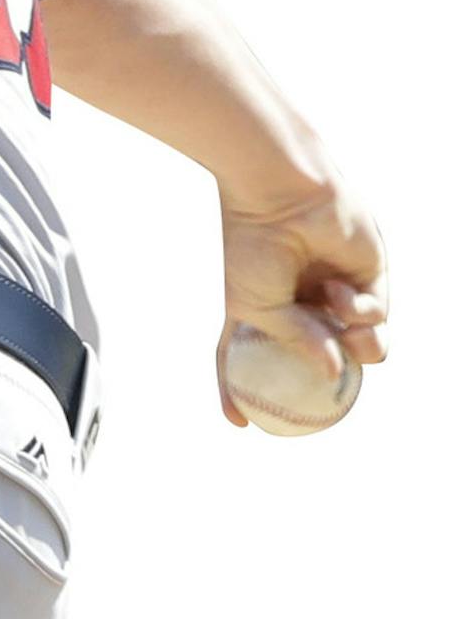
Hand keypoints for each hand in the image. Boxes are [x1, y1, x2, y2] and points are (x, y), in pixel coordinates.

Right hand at [216, 174, 388, 428]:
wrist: (278, 196)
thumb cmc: (253, 248)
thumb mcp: (255, 310)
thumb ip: (295, 344)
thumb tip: (333, 374)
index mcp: (265, 311)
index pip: (252, 360)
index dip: (241, 392)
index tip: (241, 423)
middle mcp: (303, 304)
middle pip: (324, 359)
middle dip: (334, 376)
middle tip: (332, 381)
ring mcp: (336, 291)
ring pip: (363, 345)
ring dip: (358, 349)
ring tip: (345, 335)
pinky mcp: (369, 274)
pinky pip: (376, 314)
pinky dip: (359, 312)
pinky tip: (338, 290)